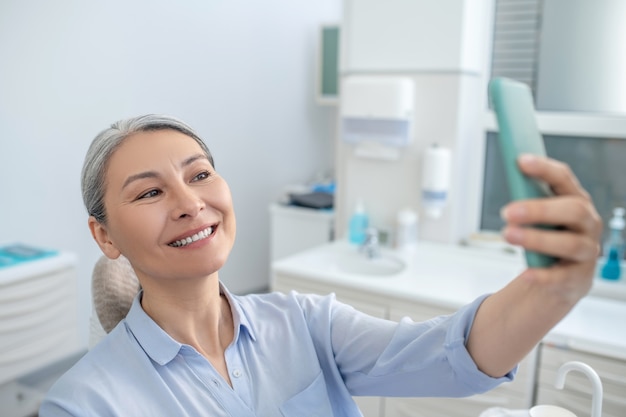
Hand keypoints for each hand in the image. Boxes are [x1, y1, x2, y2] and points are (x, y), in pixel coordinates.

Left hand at [500, 154, 602, 302]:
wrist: (563, 277)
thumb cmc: (549, 236)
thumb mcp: (540, 216)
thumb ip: (527, 198)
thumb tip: (508, 175)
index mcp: (576, 200)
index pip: (564, 179)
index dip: (544, 169)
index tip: (521, 161)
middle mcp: (587, 223)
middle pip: (573, 211)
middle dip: (539, 209)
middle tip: (507, 212)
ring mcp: (587, 250)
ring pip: (570, 244)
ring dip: (536, 239)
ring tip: (508, 235)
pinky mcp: (579, 277)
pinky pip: (563, 276)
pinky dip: (543, 274)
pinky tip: (525, 273)